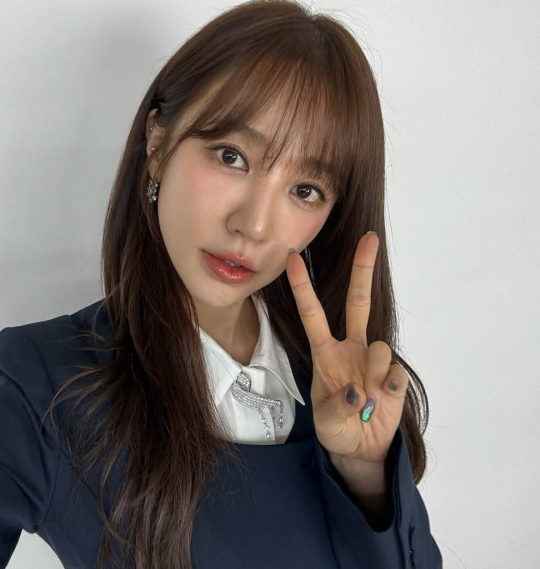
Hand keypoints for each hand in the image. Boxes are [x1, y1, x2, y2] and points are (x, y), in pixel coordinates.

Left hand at [286, 233, 406, 468]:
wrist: (362, 449)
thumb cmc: (337, 428)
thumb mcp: (326, 424)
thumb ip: (336, 409)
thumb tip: (357, 392)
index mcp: (326, 353)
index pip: (312, 314)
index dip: (303, 286)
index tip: (293, 257)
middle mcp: (351, 349)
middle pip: (358, 302)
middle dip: (363, 270)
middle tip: (370, 239)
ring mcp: (374, 361)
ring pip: (380, 347)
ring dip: (372, 373)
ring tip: (366, 400)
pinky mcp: (394, 377)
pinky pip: (395, 372)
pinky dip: (388, 388)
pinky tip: (381, 400)